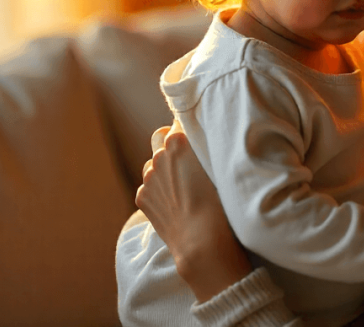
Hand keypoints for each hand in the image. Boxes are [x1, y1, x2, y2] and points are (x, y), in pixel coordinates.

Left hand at [136, 120, 251, 301]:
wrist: (202, 244)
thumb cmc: (221, 204)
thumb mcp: (220, 166)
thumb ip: (207, 146)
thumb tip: (206, 136)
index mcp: (179, 141)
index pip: (181, 119)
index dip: (191, 125)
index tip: (199, 133)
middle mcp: (159, 155)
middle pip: (162, 135)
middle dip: (173, 142)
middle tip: (190, 158)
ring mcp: (147, 177)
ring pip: (153, 161)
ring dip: (164, 166)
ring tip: (183, 183)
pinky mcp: (142, 197)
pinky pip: (149, 185)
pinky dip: (159, 189)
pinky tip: (175, 201)